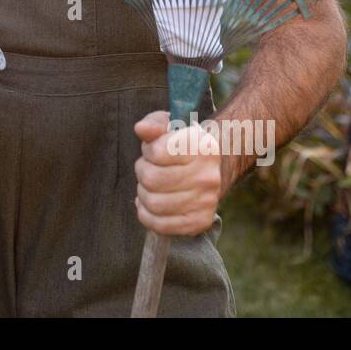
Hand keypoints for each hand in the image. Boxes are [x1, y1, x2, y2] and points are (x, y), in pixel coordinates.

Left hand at [133, 110, 221, 235]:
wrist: (209, 168)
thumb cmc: (181, 144)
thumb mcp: (169, 125)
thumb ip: (154, 124)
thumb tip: (141, 129)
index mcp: (202, 147)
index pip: (157, 152)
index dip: (148, 151)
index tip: (153, 150)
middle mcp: (208, 175)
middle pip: (152, 180)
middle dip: (142, 173)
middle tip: (148, 169)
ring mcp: (206, 201)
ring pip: (154, 203)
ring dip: (143, 194)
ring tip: (150, 186)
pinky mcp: (200, 221)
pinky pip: (161, 225)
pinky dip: (147, 216)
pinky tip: (150, 205)